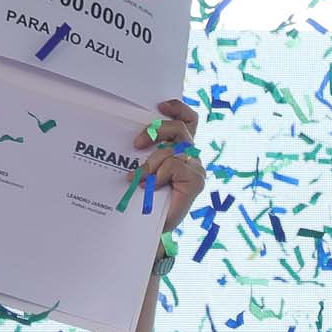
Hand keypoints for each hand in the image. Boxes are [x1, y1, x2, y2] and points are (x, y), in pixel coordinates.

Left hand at [136, 97, 205, 230]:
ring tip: (138, 177)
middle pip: (180, 128)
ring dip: (151, 162)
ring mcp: (196, 168)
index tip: (160, 105)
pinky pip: (175, 165)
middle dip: (156, 131)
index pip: (187, 119)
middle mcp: (192, 155)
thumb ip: (147, 151)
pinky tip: (154, 186)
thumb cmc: (146, 197)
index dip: (177, 108)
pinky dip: (159, 174)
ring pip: (172, 149)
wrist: (151, 226)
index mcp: (182, 148)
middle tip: (136, 144)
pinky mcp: (197, 180)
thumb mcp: (145, 168)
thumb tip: (134, 137)